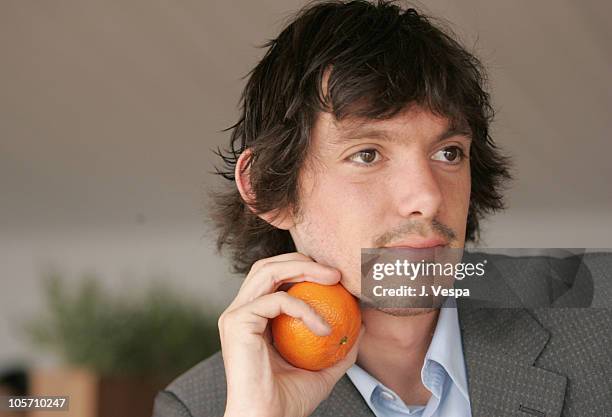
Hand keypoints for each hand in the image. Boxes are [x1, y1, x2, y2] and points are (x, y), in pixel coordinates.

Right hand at [218, 252, 362, 416]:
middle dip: (303, 261)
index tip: (337, 279)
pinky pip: (276, 300)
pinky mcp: (237, 321)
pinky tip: (324, 328)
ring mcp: (236, 315)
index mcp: (255, 318)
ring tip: (334, 280)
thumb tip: (360, 325)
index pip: (275, 278)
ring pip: (267, 271)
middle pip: (268, 266)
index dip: (304, 270)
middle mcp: (241, 311)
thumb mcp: (323, 368)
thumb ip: (338, 347)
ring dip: (303, 270)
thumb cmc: (289, 401)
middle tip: (336, 273)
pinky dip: (304, 308)